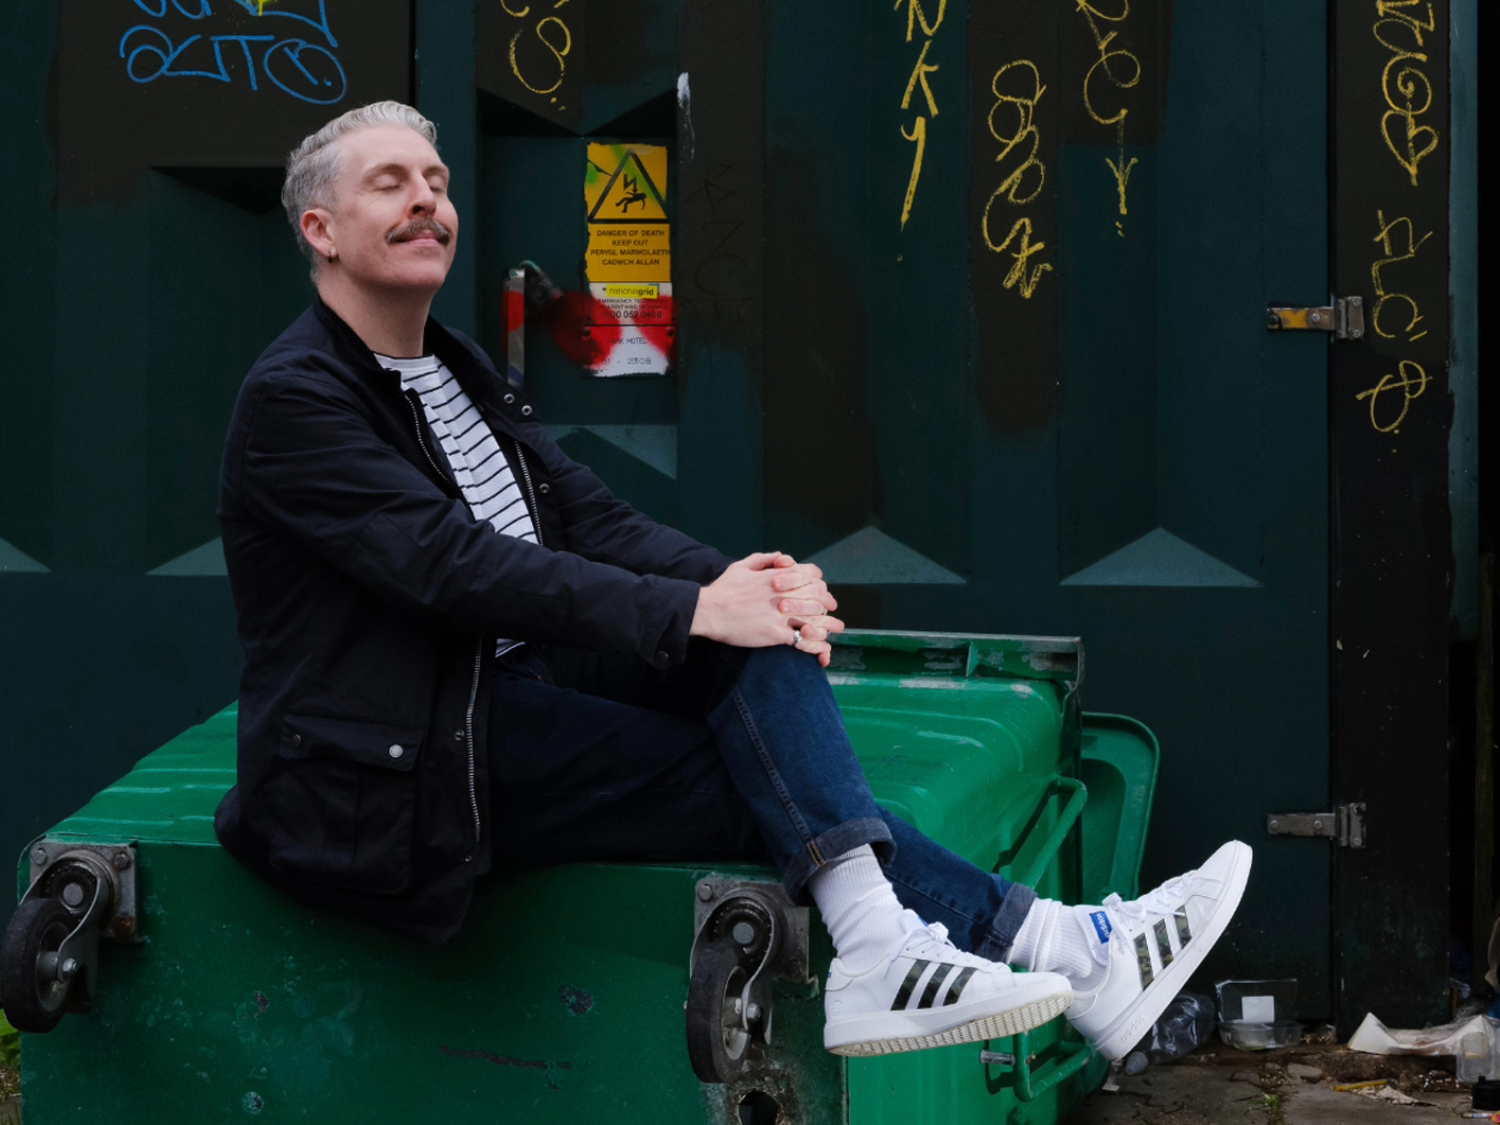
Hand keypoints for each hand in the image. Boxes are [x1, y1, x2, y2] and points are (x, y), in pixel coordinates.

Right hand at [691, 552, 846, 665]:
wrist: (709, 610)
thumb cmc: (723, 589)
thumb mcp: (742, 566)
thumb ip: (764, 559)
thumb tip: (782, 557)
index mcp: (777, 576)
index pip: (811, 575)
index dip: (820, 583)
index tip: (823, 591)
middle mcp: (783, 594)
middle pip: (817, 597)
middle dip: (828, 603)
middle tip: (832, 610)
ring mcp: (781, 614)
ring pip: (815, 618)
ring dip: (829, 624)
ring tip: (836, 629)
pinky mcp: (775, 633)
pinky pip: (803, 639)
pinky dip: (816, 644)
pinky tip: (823, 649)